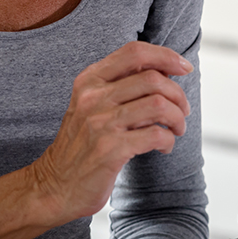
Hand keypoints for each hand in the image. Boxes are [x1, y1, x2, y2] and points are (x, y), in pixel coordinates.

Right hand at [28, 41, 192, 223]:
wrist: (53, 186)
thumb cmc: (82, 145)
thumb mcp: (91, 105)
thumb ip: (121, 86)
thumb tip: (165, 71)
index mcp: (89, 80)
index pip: (134, 52)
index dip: (166, 56)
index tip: (184, 68)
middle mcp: (93, 97)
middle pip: (153, 78)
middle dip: (178, 94)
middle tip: (182, 110)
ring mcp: (100, 123)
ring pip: (159, 105)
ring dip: (177, 118)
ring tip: (176, 129)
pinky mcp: (111, 150)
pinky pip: (156, 135)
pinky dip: (169, 141)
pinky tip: (164, 147)